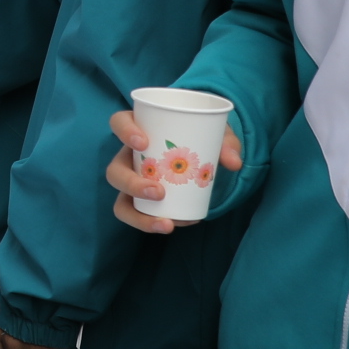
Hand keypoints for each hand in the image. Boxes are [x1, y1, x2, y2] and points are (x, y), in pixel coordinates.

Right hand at [104, 109, 242, 233]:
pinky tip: (175, 225)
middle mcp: (129, 157)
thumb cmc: (202, 135)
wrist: (204, 153)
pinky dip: (151, 224)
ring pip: (121, 201)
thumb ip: (226, 144)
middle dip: (131, 184)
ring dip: (137, 215)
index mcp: (139, 129)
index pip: (119, 123)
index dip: (124, 132)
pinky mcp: (141, 201)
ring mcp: (133, 181)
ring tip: (165, 223)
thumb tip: (234, 163)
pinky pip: (136, 216)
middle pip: (115, 171)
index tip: (143, 143)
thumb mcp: (215, 134)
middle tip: (158, 192)